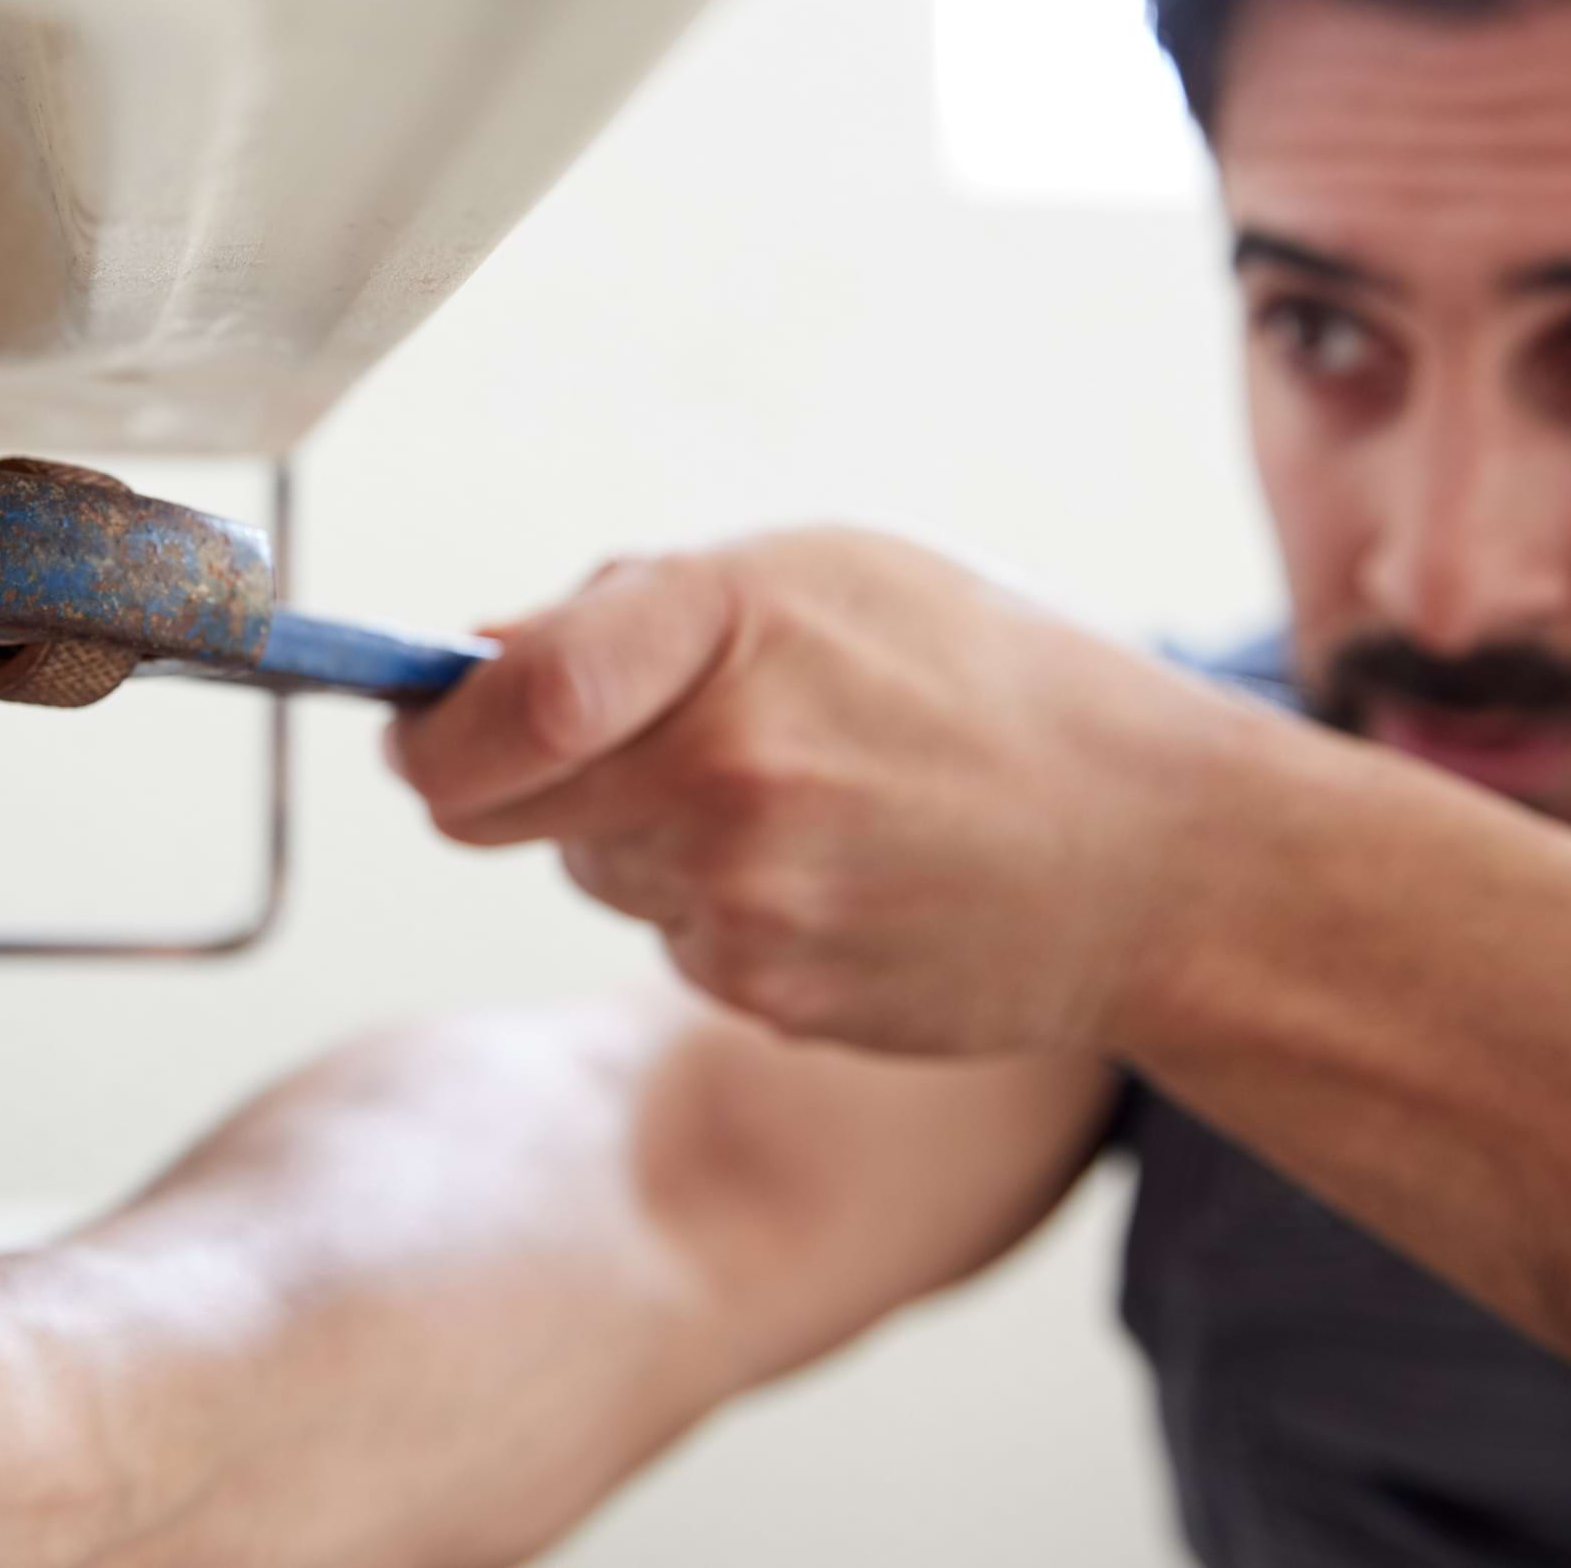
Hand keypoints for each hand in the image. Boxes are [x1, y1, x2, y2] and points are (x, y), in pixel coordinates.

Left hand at [385, 531, 1278, 1056]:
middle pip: (491, 804)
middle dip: (511, 778)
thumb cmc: (988, 687)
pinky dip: (715, 911)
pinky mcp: (768, 996)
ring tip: (792, 797)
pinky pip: (670, 942)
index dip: (427, 721)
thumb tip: (469, 658)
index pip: (509, 693)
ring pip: (586, 872)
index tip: (412, 724)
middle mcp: (727, 768)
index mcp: (729, 627)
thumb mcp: (820, 575)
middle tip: (596, 745)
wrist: (1158, 856)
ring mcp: (745, 898)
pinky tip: (831, 873)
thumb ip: (627, 611)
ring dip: (638, 836)